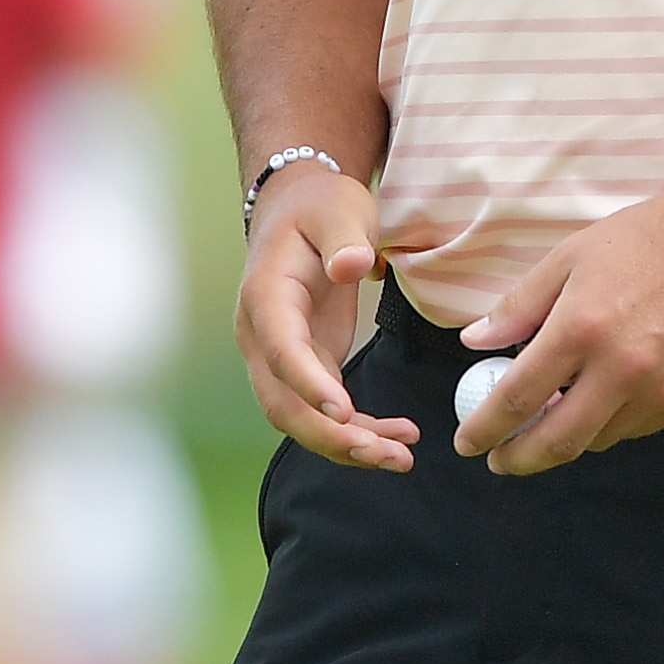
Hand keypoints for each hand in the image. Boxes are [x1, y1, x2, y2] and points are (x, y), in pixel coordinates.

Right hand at [235, 164, 415, 471]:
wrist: (300, 208)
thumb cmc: (319, 207)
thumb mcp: (338, 209)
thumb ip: (344, 237)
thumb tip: (351, 266)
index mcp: (266, 296)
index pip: (281, 349)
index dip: (308, 384)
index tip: (343, 413)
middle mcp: (262, 336)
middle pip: (283, 403)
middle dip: (331, 436)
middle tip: (385, 454)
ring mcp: (280, 357)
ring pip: (301, 419)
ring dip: (347, 446)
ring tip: (401, 457)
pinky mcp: (306, 365)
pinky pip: (323, 412)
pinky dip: (358, 431)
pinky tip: (398, 438)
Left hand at [449, 189, 663, 474]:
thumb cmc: (644, 240)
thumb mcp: (569, 258)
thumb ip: (519, 307)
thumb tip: (474, 341)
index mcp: (580, 329)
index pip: (517, 399)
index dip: (485, 429)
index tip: (468, 443)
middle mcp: (619, 369)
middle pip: (556, 442)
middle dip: (517, 460)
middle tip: (500, 460)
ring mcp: (658, 390)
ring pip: (598, 440)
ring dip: (567, 438)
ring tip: (553, 418)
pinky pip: (635, 429)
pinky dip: (609, 424)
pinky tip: (602, 400)